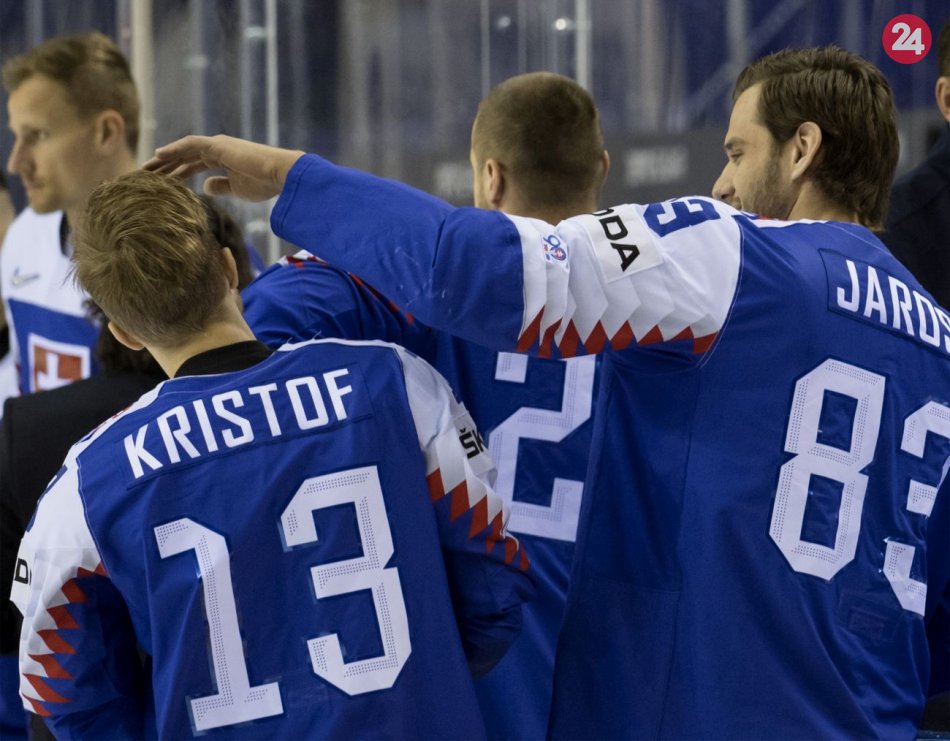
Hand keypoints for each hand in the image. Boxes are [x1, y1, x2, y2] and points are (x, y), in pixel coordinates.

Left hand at [143, 135, 304, 201]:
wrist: (280, 175)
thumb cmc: (265, 184)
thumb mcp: (238, 190)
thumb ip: (221, 186)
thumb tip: (205, 187)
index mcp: (223, 159)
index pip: (192, 166)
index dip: (176, 174)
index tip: (160, 184)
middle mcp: (217, 149)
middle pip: (183, 157)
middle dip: (164, 167)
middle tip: (144, 177)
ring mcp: (217, 145)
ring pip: (182, 151)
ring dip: (163, 159)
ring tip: (145, 168)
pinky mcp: (218, 145)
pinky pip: (190, 145)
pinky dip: (173, 149)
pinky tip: (158, 155)